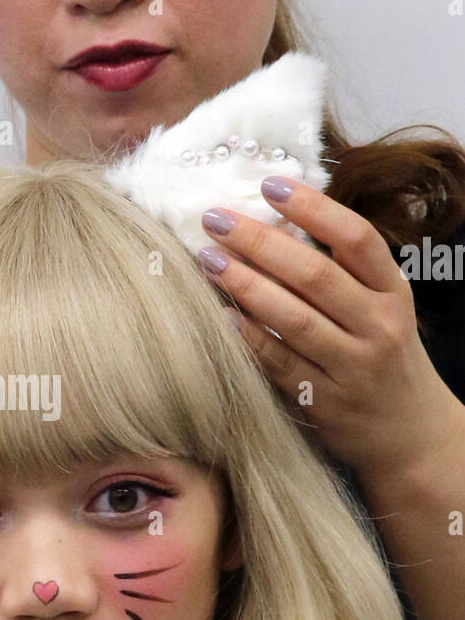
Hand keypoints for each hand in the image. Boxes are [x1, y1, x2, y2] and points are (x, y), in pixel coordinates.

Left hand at [197, 176, 460, 479]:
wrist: (412, 434)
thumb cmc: (385, 356)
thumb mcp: (382, 306)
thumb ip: (342, 269)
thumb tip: (277, 216)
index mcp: (393, 292)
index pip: (357, 239)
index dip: (314, 208)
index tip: (270, 185)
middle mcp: (378, 326)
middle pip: (316, 276)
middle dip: (261, 242)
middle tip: (215, 218)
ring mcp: (353, 368)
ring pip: (294, 320)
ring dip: (245, 285)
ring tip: (207, 259)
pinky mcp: (325, 403)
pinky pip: (279, 364)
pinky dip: (248, 338)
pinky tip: (219, 315)